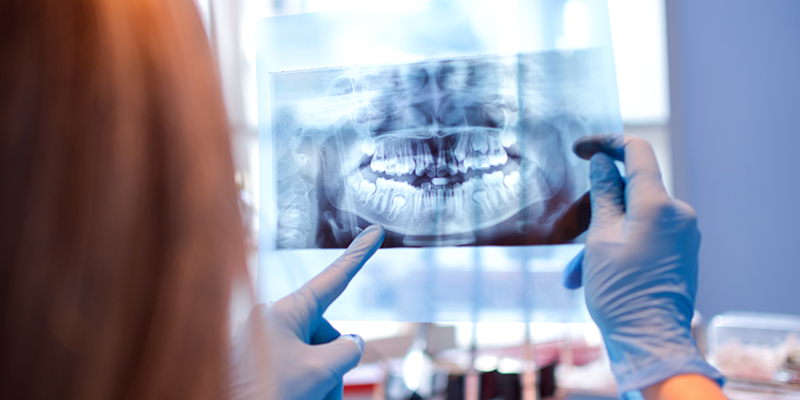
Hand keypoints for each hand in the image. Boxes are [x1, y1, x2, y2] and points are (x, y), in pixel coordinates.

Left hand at [230, 225, 384, 399]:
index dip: (359, 254)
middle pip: (328, 335)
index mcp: (285, 311)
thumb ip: (347, 350)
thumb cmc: (263, 393)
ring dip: (321, 383)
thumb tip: (351, 345)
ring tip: (305, 398)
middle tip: (321, 389)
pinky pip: (298, 368)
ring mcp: (266, 344)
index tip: (375, 232)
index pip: (334, 278)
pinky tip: (300, 398)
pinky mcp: (260, 364)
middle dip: (333, 366)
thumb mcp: (319, 370)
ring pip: (315, 357)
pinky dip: (307, 387)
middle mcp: (274, 322)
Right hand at [562, 135, 722, 396]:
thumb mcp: (600, 239)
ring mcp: (682, 234)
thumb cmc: (622, 293)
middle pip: (630, 190)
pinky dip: (616, 248)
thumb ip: (604, 195)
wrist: (651, 343)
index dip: (606, 143)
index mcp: (658, 205)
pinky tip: (591, 277)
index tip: (579, 148)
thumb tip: (602, 162)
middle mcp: (677, 214)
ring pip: (631, 218)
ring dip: (600, 238)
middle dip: (594, 209)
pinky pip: (643, 237)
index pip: (636, 152)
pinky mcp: (679, 252)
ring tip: (576, 274)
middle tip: (568, 231)